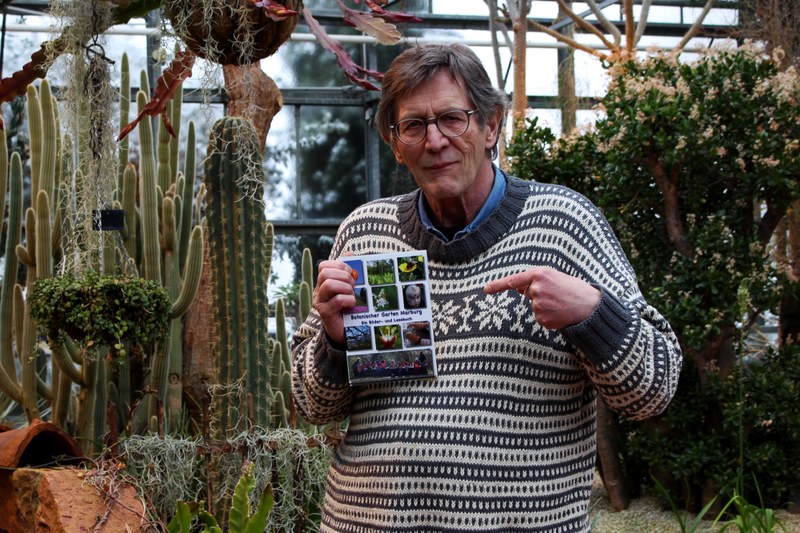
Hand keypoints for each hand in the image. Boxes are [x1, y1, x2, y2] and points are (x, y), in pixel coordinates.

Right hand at [314, 259, 356, 345]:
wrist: (347, 330)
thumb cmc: (349, 306)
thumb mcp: (350, 286)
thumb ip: (349, 270)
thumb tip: (350, 253)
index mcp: (324, 282)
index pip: (324, 265)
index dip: (339, 265)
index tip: (350, 273)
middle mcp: (319, 291)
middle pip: (325, 273)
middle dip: (344, 276)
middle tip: (353, 285)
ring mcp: (320, 302)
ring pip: (329, 285)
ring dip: (346, 288)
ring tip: (352, 295)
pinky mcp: (325, 313)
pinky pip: (337, 300)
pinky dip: (349, 300)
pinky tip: (352, 305)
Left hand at [484, 268, 599, 329]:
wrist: (591, 306)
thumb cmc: (574, 289)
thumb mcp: (556, 277)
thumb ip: (536, 281)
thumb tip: (519, 289)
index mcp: (540, 274)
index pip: (514, 280)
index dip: (498, 285)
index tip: (486, 289)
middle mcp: (537, 289)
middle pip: (528, 294)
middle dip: (540, 295)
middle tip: (559, 295)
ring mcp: (539, 305)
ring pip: (535, 307)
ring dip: (546, 307)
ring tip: (562, 304)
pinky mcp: (542, 319)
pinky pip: (540, 318)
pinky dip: (549, 317)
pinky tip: (560, 313)